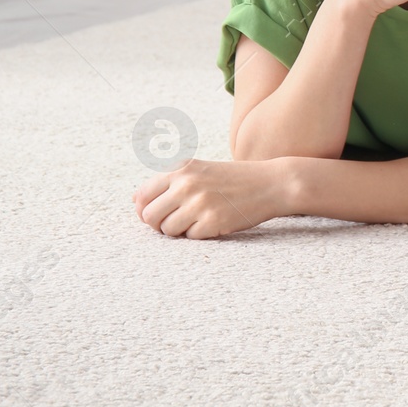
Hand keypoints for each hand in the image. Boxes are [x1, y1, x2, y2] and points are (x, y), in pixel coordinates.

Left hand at [132, 157, 292, 238]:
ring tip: (199, 221)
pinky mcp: (213, 222)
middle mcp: (187, 183)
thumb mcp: (200, 171)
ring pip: (167, 230)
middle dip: (160, 224)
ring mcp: (200, 203)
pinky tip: (215, 223)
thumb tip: (134, 200)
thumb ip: (168, 182)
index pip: (141, 197)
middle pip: (149, 216)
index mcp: (181, 168)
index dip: (146, 211)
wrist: (273, 183)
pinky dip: (200, 235)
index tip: (161, 214)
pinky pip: (190, 238)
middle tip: (179, 222)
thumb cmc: (234, 179)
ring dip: (180, 231)